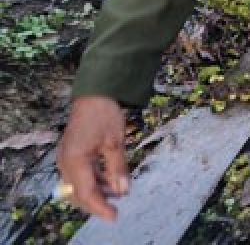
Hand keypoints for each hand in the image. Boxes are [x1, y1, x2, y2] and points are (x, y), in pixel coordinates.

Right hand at [56, 96, 129, 221]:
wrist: (94, 94)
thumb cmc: (104, 115)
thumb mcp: (115, 142)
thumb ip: (118, 168)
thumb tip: (123, 190)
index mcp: (75, 161)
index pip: (86, 193)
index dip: (100, 207)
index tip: (114, 215)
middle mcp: (66, 163)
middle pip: (79, 193)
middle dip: (97, 202)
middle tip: (116, 208)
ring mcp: (66, 158)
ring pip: (78, 185)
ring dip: (96, 192)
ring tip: (118, 193)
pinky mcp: (71, 154)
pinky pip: (79, 175)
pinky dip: (93, 181)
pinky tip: (109, 181)